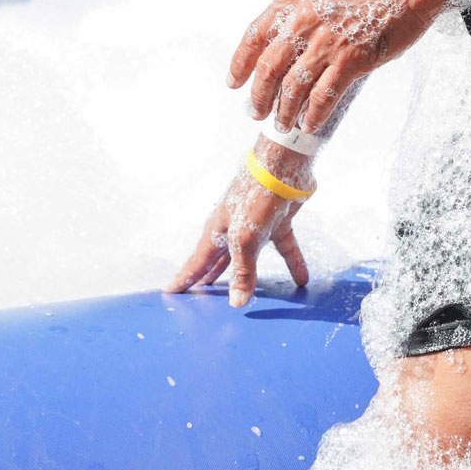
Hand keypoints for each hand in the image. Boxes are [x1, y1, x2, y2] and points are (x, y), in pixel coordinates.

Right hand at [165, 142, 311, 308]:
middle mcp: (233, 230)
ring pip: (249, 258)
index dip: (184, 278)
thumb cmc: (256, 196)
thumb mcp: (246, 238)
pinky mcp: (278, 222)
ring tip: (242, 296)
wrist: (284, 165)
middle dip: (210, 279)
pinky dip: (293, 264)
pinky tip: (301, 280)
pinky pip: (285, 249)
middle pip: (219, 261)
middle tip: (199, 297)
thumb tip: (237, 303)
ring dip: (247, 276)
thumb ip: (243, 271)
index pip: (197, 262)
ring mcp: (256, 226)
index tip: (169, 292)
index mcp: (218, 233)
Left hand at [228, 0, 446, 138]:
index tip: (233, 82)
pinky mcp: (352, 60)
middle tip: (254, 112)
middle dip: (258, 97)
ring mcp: (327, 41)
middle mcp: (304, 19)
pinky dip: (313, 115)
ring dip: (284, 112)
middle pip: (268, 68)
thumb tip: (292, 22)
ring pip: (292, 88)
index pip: (254, 35)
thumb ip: (306, 0)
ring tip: (282, 125)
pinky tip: (309, 125)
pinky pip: (323, 96)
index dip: (239, 63)